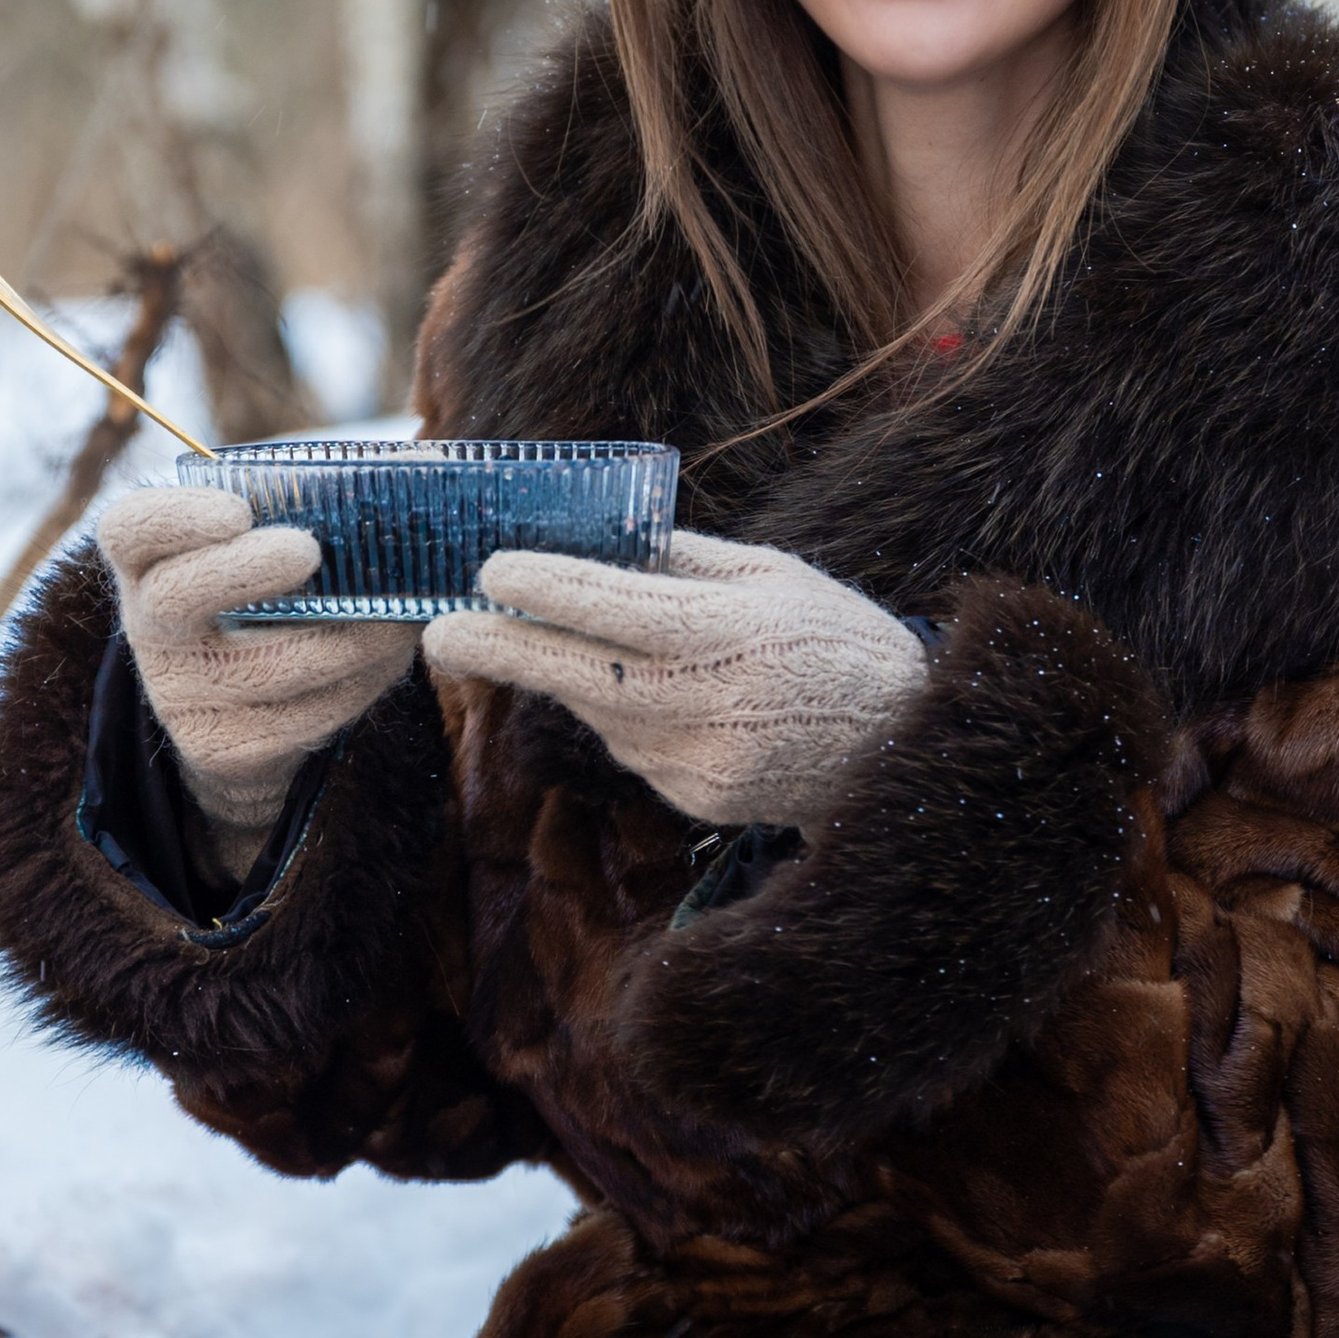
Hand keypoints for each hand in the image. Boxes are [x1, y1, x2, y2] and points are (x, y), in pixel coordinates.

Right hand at [93, 487, 418, 845]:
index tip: (237, 510)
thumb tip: (426, 463)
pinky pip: (302, 717)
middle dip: (246, 571)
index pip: (130, 529)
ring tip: (398, 617)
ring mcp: (180, 694)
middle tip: (307, 550)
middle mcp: (150, 626)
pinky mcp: (223, 748)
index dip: (176, 518)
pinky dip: (357, 684)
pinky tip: (385, 659)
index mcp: (150, 558)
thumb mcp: (269, 540)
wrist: (243, 708)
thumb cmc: (270, 591)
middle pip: (176, 597)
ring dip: (346, 638)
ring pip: (267, 668)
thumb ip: (315, 500)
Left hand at [423, 529, 925, 827]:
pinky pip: (632, 747)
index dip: (543, 591)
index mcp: (729, 632)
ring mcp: (698, 762)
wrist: (898, 744)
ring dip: (582, 675)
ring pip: (600, 712)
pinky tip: (678, 699)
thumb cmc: (832, 638)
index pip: (613, 610)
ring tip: (614, 645)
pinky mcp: (694, 799)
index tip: (489, 570)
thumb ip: (677, 559)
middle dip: (501, 649)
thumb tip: (588, 538)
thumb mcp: (768, 574)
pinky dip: (631, 715)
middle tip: (440, 631)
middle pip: (578, 675)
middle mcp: (708, 704)